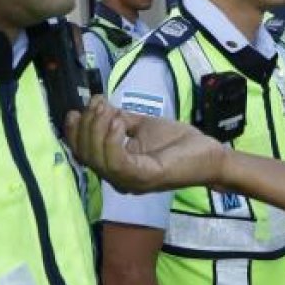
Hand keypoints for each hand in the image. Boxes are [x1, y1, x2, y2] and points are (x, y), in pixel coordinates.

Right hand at [65, 97, 225, 193]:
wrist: (209, 154)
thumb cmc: (179, 142)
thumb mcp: (144, 126)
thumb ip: (120, 119)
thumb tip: (99, 105)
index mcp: (116, 166)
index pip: (83, 153)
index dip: (75, 130)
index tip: (81, 107)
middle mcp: (118, 178)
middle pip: (85, 156)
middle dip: (86, 126)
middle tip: (98, 103)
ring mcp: (130, 181)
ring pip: (97, 160)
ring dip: (96, 131)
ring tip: (108, 111)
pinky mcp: (144, 178)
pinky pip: (117, 163)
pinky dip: (112, 141)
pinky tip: (118, 122)